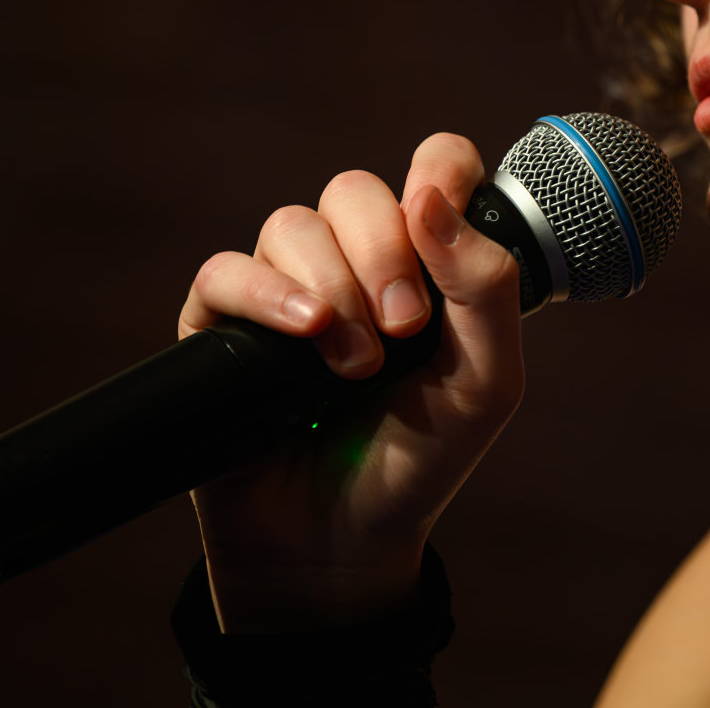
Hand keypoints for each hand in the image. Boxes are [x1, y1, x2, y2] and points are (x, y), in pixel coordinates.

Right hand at [177, 132, 525, 631]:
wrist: (343, 542)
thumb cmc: (421, 458)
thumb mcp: (487, 382)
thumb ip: (485, 286)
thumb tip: (430, 196)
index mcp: (425, 258)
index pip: (434, 166)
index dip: (439, 168)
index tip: (438, 212)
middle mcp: (354, 260)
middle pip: (354, 190)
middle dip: (383, 251)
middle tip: (406, 327)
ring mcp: (286, 288)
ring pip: (292, 226)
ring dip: (335, 288)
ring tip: (356, 367)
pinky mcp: (222, 324)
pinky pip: (227, 270)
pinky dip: (267, 294)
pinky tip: (305, 331)